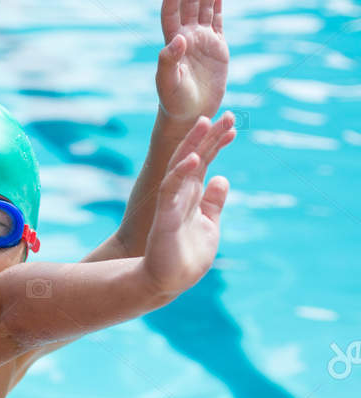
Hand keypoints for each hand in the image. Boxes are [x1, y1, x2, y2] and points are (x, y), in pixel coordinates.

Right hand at [142, 131, 228, 294]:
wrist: (168, 283)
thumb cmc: (186, 257)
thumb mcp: (208, 225)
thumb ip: (214, 202)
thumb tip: (223, 178)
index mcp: (191, 195)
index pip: (204, 161)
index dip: (217, 142)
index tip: (233, 125)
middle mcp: (180, 194)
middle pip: (194, 156)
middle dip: (209, 135)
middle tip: (227, 114)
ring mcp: (171, 203)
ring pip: (181, 166)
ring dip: (193, 144)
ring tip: (206, 122)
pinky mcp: (165, 218)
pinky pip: (171, 190)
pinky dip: (181, 173)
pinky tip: (194, 158)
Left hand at [156, 0, 227, 125]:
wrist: (189, 113)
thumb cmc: (174, 102)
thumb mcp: (168, 84)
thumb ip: (168, 62)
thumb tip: (177, 39)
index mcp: (173, 43)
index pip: (171, 13)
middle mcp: (186, 37)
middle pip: (189, 2)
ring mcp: (202, 40)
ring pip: (204, 7)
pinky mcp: (217, 47)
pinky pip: (216, 22)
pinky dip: (216, 6)